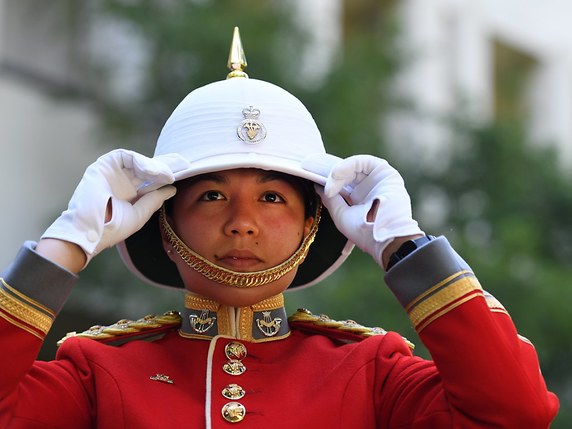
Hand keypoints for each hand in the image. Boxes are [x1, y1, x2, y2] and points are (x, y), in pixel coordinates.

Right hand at [41, 149, 188, 266]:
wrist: (90, 232)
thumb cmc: (112, 228)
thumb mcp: (140, 213)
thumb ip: (155, 199)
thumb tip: (172, 188)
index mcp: (130, 194)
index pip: (151, 180)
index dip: (166, 175)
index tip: (184, 171)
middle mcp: (121, 181)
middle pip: (146, 167)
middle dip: (164, 165)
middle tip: (182, 163)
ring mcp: (111, 173)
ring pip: (136, 160)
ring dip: (153, 165)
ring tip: (165, 175)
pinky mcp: (102, 166)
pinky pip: (124, 156)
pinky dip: (139, 161)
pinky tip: (151, 171)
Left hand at [303, 154, 422, 266]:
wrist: (383, 237)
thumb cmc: (363, 232)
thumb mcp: (340, 214)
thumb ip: (330, 199)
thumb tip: (316, 185)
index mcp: (359, 198)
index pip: (341, 181)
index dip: (326, 176)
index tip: (306, 169)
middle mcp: (368, 187)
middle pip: (346, 170)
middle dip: (328, 170)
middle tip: (310, 168)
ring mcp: (377, 180)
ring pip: (354, 165)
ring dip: (338, 171)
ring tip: (330, 184)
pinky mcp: (386, 173)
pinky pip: (365, 161)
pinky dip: (349, 165)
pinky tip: (337, 176)